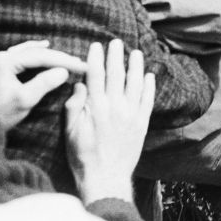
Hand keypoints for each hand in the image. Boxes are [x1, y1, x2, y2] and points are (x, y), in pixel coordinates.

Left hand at [0, 40, 87, 131]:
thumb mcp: (25, 100)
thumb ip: (45, 83)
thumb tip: (64, 72)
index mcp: (5, 62)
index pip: (41, 57)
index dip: (64, 60)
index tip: (82, 66)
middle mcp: (1, 57)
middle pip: (36, 52)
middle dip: (59, 57)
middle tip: (79, 62)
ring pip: (30, 52)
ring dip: (50, 55)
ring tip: (67, 57)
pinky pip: (22, 54)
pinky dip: (35, 52)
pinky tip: (44, 46)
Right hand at [65, 40, 153, 203]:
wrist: (106, 177)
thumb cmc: (83, 156)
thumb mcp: (70, 132)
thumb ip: (74, 106)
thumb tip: (79, 85)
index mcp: (95, 107)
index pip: (96, 76)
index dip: (96, 59)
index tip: (96, 46)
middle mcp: (115, 107)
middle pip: (116, 75)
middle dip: (116, 56)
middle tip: (116, 42)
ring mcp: (131, 114)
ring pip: (135, 83)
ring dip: (136, 66)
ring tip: (136, 53)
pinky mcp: (142, 123)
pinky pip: (148, 100)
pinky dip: (149, 86)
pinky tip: (149, 76)